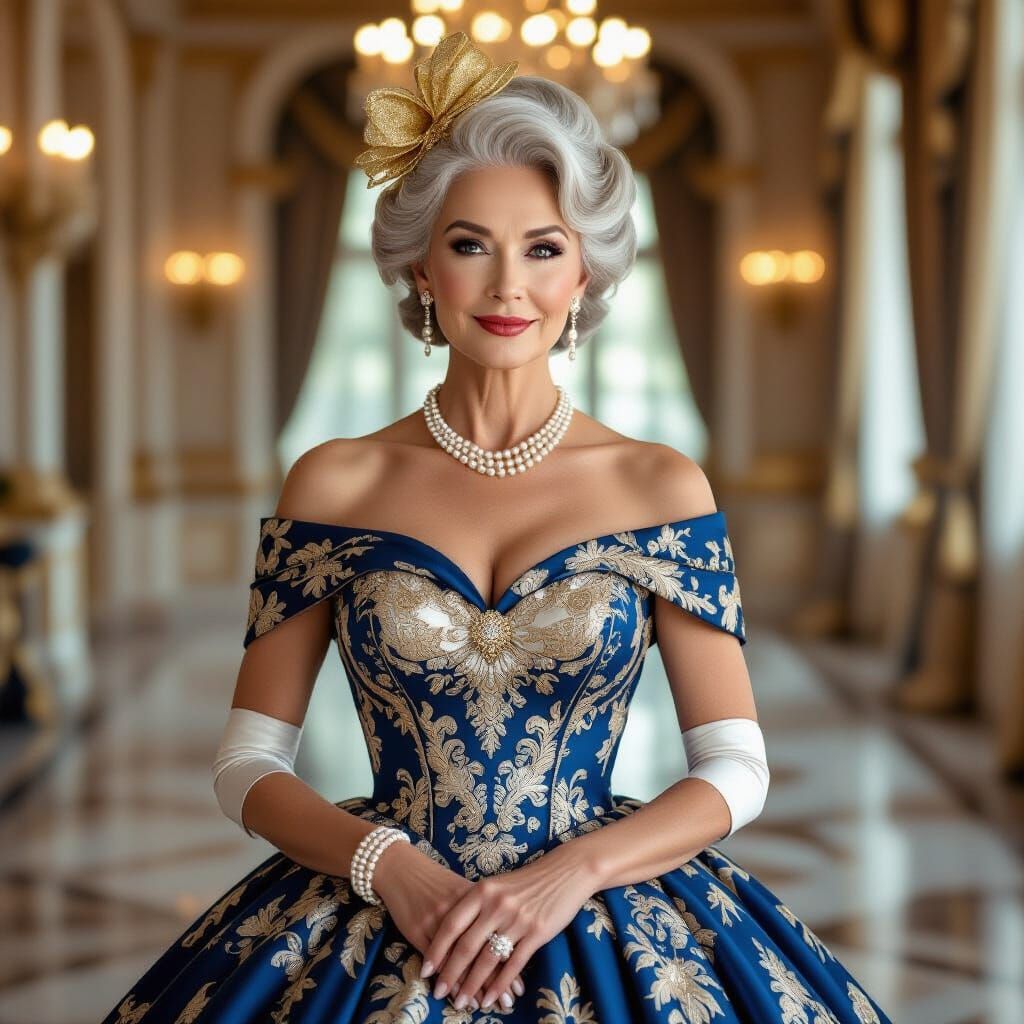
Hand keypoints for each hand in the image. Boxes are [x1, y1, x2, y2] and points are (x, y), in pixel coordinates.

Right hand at [371, 840, 524, 1010]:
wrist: (403, 869)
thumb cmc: (437, 882)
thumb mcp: (463, 891)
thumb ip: (483, 911)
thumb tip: (506, 938)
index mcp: (476, 897)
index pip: (497, 936)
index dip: (508, 964)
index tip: (518, 988)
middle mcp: (460, 910)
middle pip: (480, 949)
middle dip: (494, 981)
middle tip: (506, 1003)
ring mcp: (437, 920)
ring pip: (458, 959)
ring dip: (469, 985)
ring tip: (480, 1005)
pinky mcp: (418, 929)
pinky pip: (436, 959)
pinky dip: (446, 977)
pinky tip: (453, 993)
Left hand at [422, 845, 600, 1011]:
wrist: (564, 872)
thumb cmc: (526, 881)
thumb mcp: (496, 885)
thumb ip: (476, 905)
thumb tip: (452, 934)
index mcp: (482, 891)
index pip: (452, 925)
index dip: (437, 949)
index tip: (425, 970)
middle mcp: (496, 905)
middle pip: (466, 946)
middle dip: (450, 974)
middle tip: (438, 993)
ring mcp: (517, 919)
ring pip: (488, 960)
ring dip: (473, 985)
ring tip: (462, 1003)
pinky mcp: (536, 933)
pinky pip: (513, 965)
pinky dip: (500, 986)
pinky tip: (491, 999)